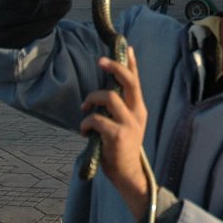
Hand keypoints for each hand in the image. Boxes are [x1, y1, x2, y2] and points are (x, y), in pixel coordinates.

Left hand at [79, 46, 150, 218]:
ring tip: (85, 109)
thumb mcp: (125, 125)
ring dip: (91, 100)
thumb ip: (119, 109)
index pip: (136, 81)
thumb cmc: (121, 149)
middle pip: (128, 82)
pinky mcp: (117, 136)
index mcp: (139, 109)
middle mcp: (137, 113)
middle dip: (114, 67)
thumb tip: (102, 92)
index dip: (131, 63)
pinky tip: (84, 131)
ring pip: (109, 97)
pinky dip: (85, 122)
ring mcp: (129, 124)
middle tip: (100, 61)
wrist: (128, 175)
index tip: (126, 47)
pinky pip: (97, 120)